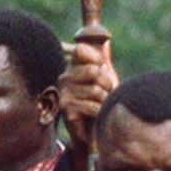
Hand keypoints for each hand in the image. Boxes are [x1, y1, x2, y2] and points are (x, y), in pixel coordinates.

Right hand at [59, 40, 118, 155]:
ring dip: (104, 101)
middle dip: (107, 85)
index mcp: (73, 67)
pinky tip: (95, 116)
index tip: (102, 69)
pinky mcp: (66, 108)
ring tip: (99, 107)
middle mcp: (65, 77)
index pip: (82, 50)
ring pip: (97, 90)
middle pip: (94, 71)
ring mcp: (63, 93)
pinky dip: (100, 112)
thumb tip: (104, 36)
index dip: (97, 59)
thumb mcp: (104, 79)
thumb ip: (102, 58)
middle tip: (103, 95)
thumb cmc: (100, 105)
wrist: (95, 134)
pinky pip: (93, 105)